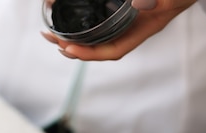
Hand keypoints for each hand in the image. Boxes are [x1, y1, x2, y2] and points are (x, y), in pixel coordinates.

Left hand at [42, 0, 196, 59]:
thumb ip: (157, 0)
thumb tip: (138, 3)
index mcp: (141, 31)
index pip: (112, 51)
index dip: (89, 53)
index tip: (69, 49)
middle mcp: (129, 29)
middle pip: (96, 45)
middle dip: (71, 46)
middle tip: (50, 37)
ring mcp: (123, 20)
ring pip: (93, 34)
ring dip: (70, 34)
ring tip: (49, 31)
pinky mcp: (119, 9)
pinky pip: (96, 19)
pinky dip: (80, 20)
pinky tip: (65, 15)